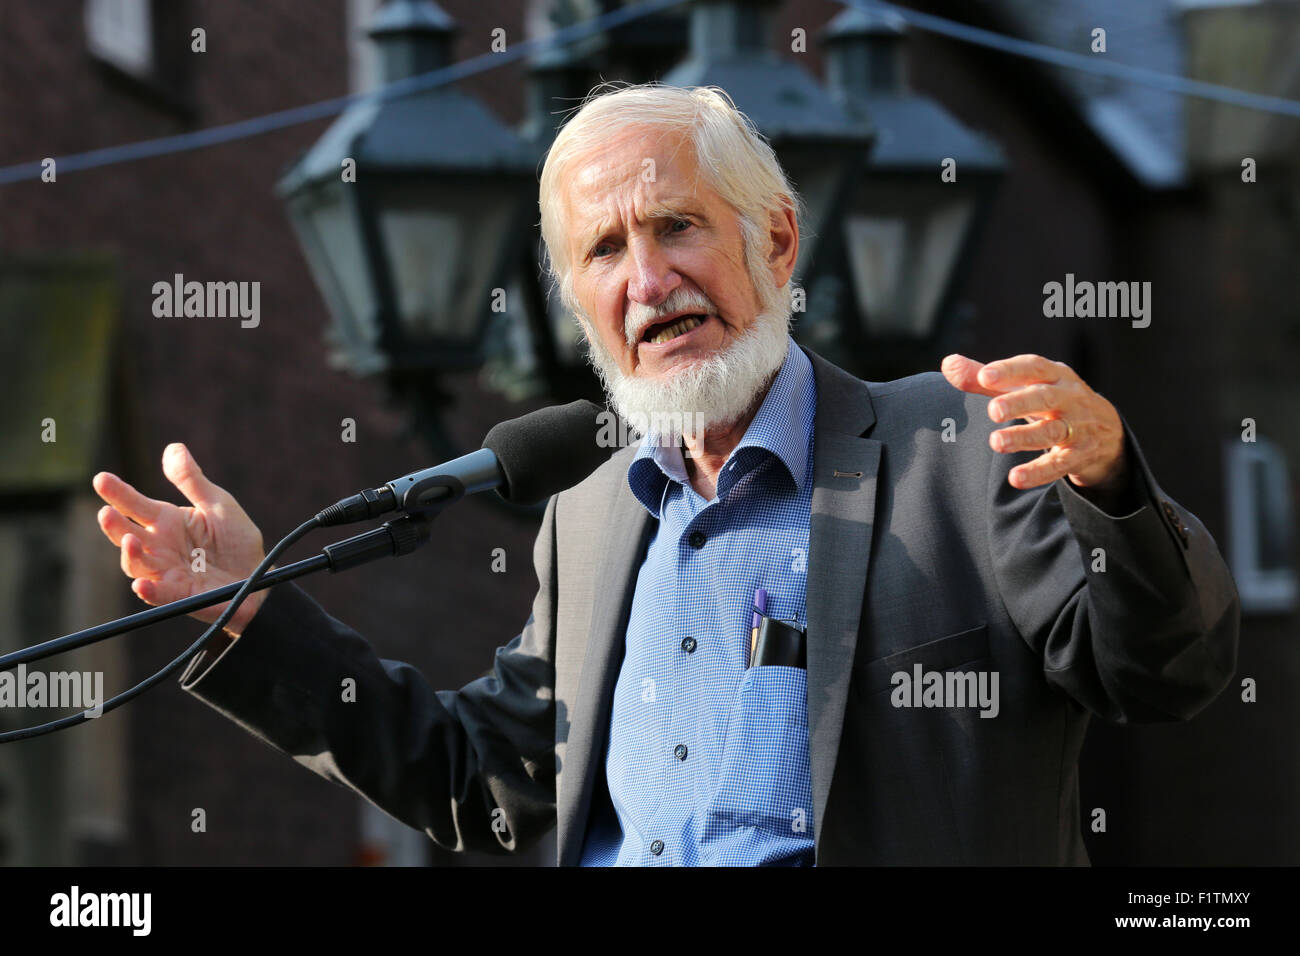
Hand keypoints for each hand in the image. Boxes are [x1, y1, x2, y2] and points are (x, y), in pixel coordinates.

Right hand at [92, 443, 266, 636]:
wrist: (258, 577)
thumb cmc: (236, 540)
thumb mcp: (218, 504)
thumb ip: (192, 481)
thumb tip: (173, 448)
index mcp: (168, 521)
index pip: (137, 505)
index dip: (118, 493)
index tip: (101, 479)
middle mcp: (160, 546)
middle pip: (127, 534)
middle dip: (114, 525)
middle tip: (106, 512)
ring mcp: (167, 570)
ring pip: (137, 563)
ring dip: (130, 554)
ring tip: (130, 541)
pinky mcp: (179, 594)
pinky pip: (159, 593)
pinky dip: (149, 589)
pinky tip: (142, 584)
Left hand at [941, 353, 1129, 497]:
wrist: (1105, 428)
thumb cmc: (1051, 399)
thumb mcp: (1023, 385)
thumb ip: (983, 378)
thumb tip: (948, 364)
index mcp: (1053, 375)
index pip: (1033, 367)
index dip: (1010, 370)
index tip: (985, 375)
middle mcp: (1068, 398)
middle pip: (1045, 398)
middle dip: (1020, 403)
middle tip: (993, 410)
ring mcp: (1076, 427)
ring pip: (1051, 432)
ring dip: (1024, 438)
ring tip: (996, 442)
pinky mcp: (1079, 455)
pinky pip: (1059, 465)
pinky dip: (1038, 472)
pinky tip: (1016, 478)